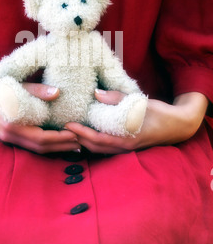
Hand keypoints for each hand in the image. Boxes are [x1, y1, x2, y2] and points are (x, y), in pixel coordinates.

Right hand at [0, 76, 79, 153]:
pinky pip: (30, 144)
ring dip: (55, 148)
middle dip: (61, 146)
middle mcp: (10, 135)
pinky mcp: (8, 137)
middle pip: (40, 147)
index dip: (59, 138)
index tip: (75, 134)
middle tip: (81, 143)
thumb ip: (36, 90)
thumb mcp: (15, 86)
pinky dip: (45, 144)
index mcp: (12, 124)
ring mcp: (8, 138)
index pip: (40, 137)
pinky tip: (56, 141)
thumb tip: (58, 92)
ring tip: (73, 145)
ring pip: (35, 148)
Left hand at [65, 90, 208, 153]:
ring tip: (72, 132)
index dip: (80, 133)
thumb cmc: (159, 113)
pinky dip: (95, 142)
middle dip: (78, 139)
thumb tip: (96, 93)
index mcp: (126, 139)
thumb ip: (117, 98)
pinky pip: (107, 147)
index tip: (67, 125)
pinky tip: (88, 135)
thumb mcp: (139, 103)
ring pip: (100, 149)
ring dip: (85, 142)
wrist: (178, 125)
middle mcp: (124, 147)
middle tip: (64, 129)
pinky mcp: (128, 146)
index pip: (97, 139)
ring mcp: (126, 149)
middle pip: (95, 147)